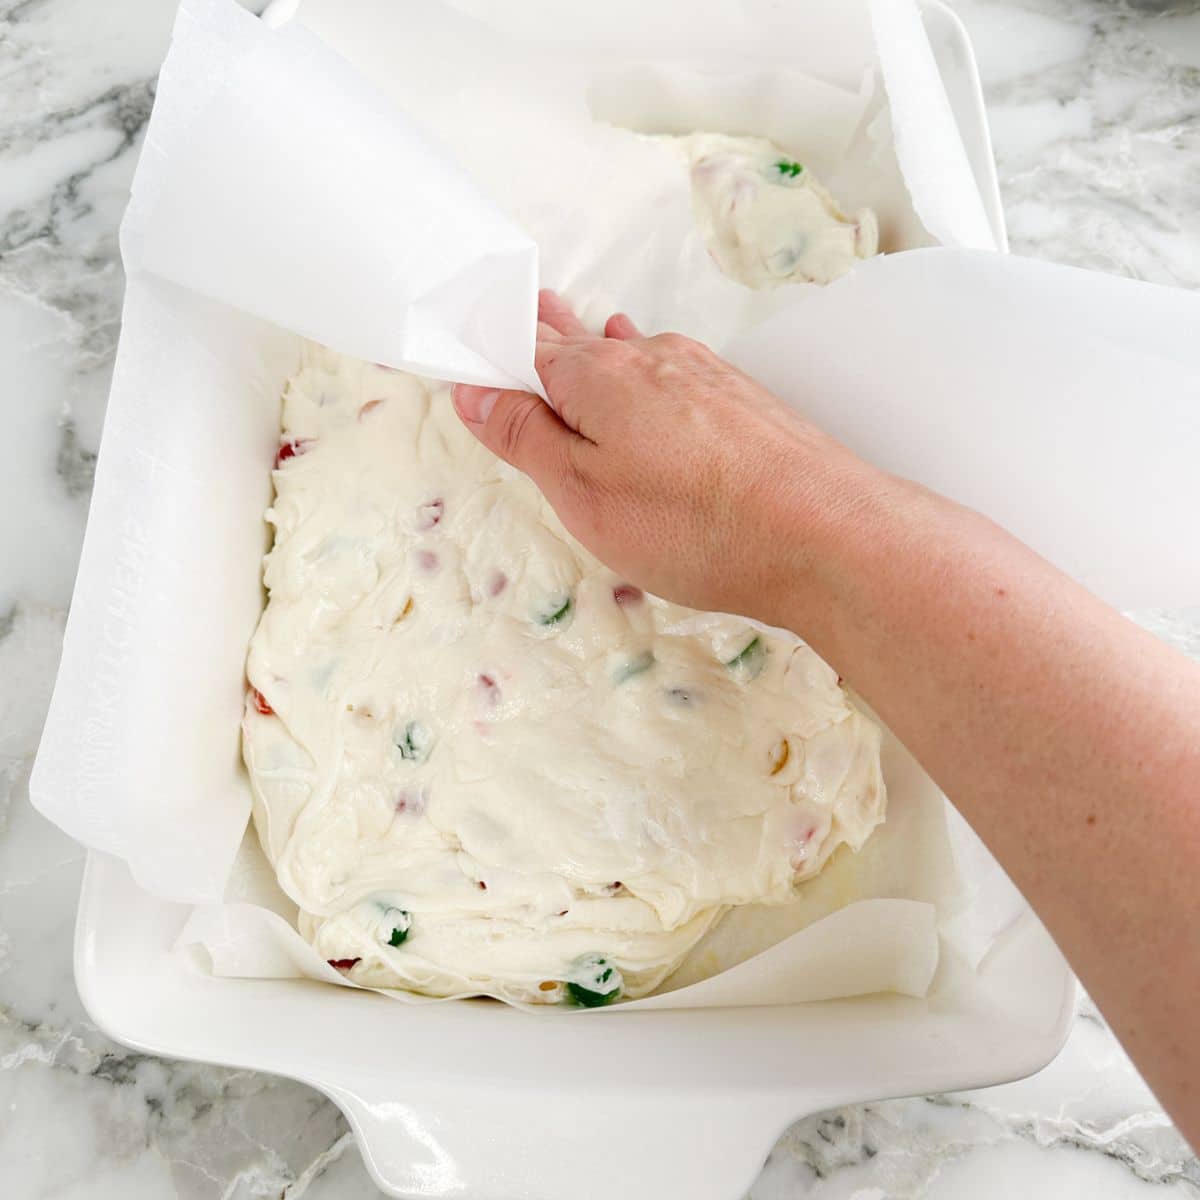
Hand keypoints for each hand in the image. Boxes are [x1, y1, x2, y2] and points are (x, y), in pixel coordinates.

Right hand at [452, 291, 881, 626]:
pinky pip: (673, 369)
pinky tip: (648, 362)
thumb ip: (527, 438)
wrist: (824, 532)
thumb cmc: (695, 523)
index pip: (524, 352)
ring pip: (630, 353)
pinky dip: (645, 367)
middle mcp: (648, 360)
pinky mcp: (739, 399)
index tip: (467, 345)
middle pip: (579, 343)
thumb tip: (476, 391)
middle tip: (519, 306)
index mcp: (594, 378)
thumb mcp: (584, 494)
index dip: (491, 352)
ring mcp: (701, 374)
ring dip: (595, 347)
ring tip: (571, 326)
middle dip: (545, 333)